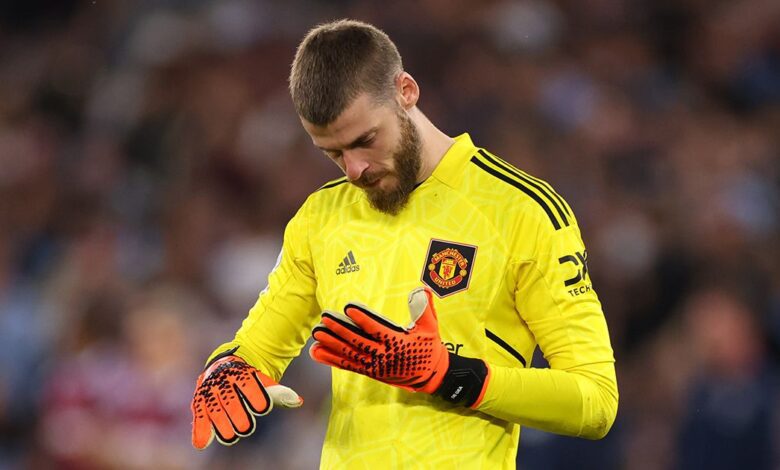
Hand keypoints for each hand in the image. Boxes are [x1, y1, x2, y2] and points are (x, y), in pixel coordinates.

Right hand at [191, 351, 302, 448]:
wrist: (223, 367)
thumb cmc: (249, 380)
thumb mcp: (263, 382)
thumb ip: (278, 393)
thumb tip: (298, 401)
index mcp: (242, 373)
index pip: (249, 384)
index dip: (256, 396)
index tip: (263, 408)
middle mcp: (224, 381)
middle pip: (231, 400)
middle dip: (238, 414)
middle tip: (246, 427)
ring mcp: (210, 392)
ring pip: (215, 410)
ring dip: (222, 425)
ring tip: (232, 435)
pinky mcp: (199, 403)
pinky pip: (199, 416)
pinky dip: (200, 430)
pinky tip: (202, 444)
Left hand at [310, 287, 489, 406]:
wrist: (431, 376)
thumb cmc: (429, 348)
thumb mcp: (430, 328)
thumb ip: (424, 309)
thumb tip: (422, 289)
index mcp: (397, 343)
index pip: (376, 330)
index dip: (362, 319)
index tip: (349, 308)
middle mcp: (384, 356)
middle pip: (358, 342)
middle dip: (340, 330)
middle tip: (324, 319)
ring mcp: (375, 366)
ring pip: (350, 355)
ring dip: (331, 344)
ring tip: (317, 334)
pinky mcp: (371, 372)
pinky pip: (348, 365)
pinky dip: (332, 359)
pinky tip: (317, 352)